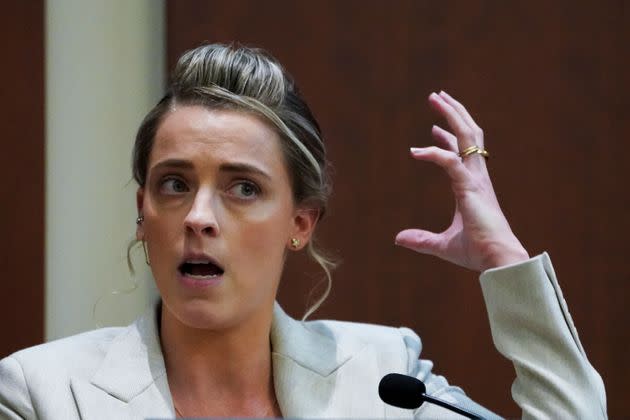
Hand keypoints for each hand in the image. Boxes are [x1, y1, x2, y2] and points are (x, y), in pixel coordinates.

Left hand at [395, 91, 528, 271]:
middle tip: (437, 97)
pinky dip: (434, 153)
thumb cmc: (478, 252)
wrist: (497, 260)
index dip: (448, 139)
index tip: (434, 128)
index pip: (462, 153)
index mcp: (474, 186)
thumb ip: (421, 240)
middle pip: (469, 135)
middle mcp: (478, 177)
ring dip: (451, 115)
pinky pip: (450, 162)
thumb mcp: (443, 245)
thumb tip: (398, 239)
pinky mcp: (470, 187)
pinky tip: (415, 151)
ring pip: (467, 137)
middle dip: (453, 114)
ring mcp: (476, 179)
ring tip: (437, 98)